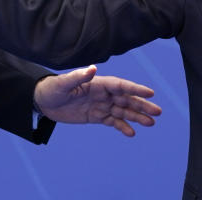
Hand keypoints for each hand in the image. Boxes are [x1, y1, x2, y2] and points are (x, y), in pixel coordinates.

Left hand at [33, 65, 160, 137]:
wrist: (42, 102)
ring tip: (151, 123)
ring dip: (136, 117)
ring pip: (123, 111)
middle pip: (126, 99)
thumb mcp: (63, 83)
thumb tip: (93, 69)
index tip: (150, 93)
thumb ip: (79, 77)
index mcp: (98, 83)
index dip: (135, 89)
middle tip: (158, 112)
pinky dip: (122, 127)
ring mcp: (100, 105)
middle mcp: (102, 94)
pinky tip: (132, 133)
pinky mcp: (96, 117)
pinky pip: (112, 122)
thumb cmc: (52, 88)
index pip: (121, 86)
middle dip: (142, 105)